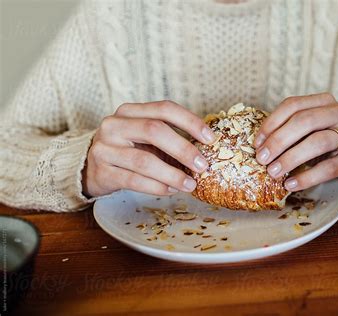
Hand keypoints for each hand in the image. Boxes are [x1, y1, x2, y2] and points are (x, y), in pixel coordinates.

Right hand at [82, 101, 215, 196]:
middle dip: (183, 149)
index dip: (190, 122)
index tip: (211, 138)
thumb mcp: (145, 137)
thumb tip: (207, 149)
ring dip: (172, 174)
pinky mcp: (102, 172)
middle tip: (203, 165)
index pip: (164, 108)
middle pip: (154, 130)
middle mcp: (115, 125)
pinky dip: (157, 187)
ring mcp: (105, 148)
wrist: (90, 168)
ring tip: (190, 184)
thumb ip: (170, 137)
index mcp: (130, 111)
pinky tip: (172, 190)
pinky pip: (134, 180)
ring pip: (144, 160)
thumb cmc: (127, 150)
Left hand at [253, 93, 337, 190]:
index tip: (257, 143)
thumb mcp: (313, 128)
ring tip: (273, 172)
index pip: (293, 105)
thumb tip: (259, 146)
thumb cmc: (331, 141)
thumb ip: (291, 130)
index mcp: (325, 101)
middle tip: (261, 159)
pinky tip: (291, 184)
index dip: (271, 123)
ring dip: (290, 158)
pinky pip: (328, 168)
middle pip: (304, 121)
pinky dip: (306, 177)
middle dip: (278, 141)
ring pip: (317, 142)